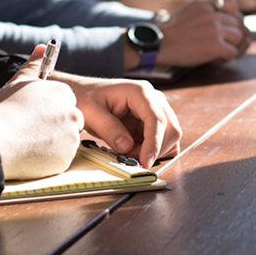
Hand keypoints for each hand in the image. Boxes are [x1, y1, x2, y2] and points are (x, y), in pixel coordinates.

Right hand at [0, 45, 83, 179]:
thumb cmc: (4, 110)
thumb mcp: (18, 83)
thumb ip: (34, 65)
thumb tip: (42, 47)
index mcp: (64, 93)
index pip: (65, 102)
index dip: (49, 110)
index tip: (35, 115)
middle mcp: (73, 113)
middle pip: (70, 120)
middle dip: (55, 126)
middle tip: (32, 130)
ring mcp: (72, 137)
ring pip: (66, 140)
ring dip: (53, 142)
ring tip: (29, 141)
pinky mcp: (67, 158)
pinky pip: (61, 158)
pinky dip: (50, 158)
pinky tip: (32, 154)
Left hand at [58, 74, 181, 168]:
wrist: (85, 93)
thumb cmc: (86, 98)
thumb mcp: (91, 113)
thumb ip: (109, 129)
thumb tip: (127, 146)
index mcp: (141, 92)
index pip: (157, 119)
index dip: (154, 143)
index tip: (145, 162)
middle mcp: (154, 99)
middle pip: (170, 128)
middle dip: (155, 149)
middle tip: (131, 159)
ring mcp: (156, 109)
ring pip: (170, 136)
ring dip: (154, 151)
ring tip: (128, 153)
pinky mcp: (153, 121)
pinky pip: (163, 140)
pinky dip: (154, 151)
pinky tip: (135, 151)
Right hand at [155, 0, 250, 66]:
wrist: (159, 44)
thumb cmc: (172, 31)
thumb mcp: (189, 10)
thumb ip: (207, 9)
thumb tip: (226, 18)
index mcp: (206, 2)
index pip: (232, 2)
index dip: (231, 14)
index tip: (222, 24)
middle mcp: (213, 13)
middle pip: (237, 23)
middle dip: (231, 34)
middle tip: (218, 43)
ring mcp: (216, 29)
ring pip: (238, 37)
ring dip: (230, 46)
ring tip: (215, 51)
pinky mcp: (216, 45)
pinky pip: (232, 52)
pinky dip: (224, 58)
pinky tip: (213, 58)